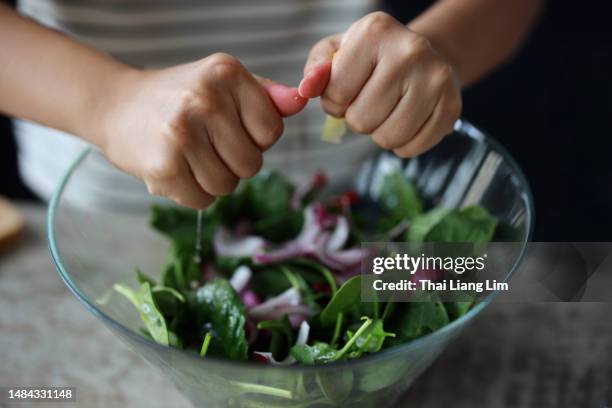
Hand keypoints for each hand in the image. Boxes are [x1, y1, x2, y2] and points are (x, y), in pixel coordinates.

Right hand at [94, 53, 306, 208]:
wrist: (116, 107)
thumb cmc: (180, 97)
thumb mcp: (222, 84)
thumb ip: (266, 96)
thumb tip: (302, 100)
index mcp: (226, 73)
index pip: (272, 132)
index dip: (255, 139)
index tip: (231, 128)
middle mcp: (205, 99)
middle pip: (252, 164)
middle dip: (234, 162)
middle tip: (206, 144)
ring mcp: (182, 133)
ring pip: (228, 186)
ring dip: (213, 179)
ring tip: (190, 155)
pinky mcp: (164, 167)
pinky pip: (203, 201)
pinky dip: (192, 193)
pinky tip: (175, 167)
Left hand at [299, 12, 461, 157]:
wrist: (424, 55)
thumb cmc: (371, 58)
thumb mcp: (338, 53)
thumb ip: (315, 70)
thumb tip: (306, 90)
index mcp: (374, 32)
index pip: (335, 94)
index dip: (334, 102)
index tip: (347, 90)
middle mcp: (409, 51)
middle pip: (361, 121)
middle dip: (357, 119)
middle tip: (370, 101)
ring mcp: (435, 79)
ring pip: (387, 138)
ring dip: (379, 133)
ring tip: (387, 110)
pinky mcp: (452, 106)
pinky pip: (411, 149)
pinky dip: (402, 143)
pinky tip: (406, 119)